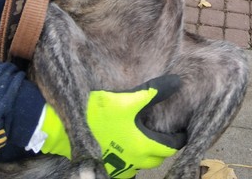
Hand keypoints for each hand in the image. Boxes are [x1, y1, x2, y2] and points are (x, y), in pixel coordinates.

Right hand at [41, 75, 185, 177]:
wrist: (68, 129)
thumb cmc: (100, 114)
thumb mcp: (129, 99)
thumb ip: (154, 92)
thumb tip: (177, 83)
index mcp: (143, 146)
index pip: (170, 147)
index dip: (179, 139)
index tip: (183, 131)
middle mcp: (134, 161)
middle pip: (157, 158)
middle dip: (164, 148)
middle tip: (166, 134)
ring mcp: (120, 167)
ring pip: (141, 164)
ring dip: (147, 154)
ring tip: (147, 139)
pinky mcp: (107, 168)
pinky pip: (126, 168)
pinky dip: (132, 159)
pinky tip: (127, 147)